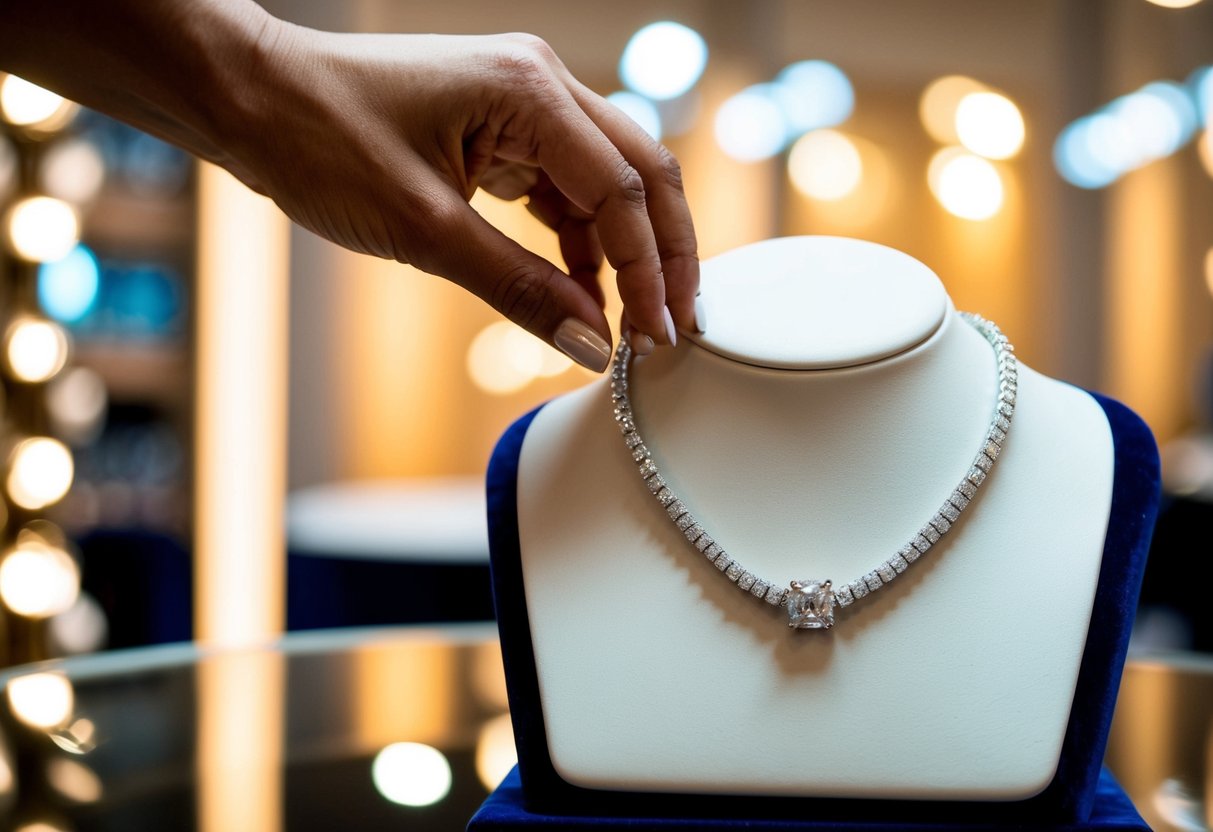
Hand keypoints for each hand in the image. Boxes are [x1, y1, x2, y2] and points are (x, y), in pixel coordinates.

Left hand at [223, 27, 699, 370]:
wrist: (251, 100)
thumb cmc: (319, 141)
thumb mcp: (424, 231)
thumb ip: (518, 289)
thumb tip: (590, 345)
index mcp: (529, 91)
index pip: (623, 190)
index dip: (649, 271)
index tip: (655, 336)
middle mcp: (540, 84)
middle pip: (640, 173)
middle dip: (663, 255)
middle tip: (674, 328)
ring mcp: (522, 103)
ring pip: (608, 181)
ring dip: (625, 251)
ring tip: (633, 321)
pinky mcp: (501, 127)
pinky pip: (562, 187)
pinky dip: (578, 240)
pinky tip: (582, 290)